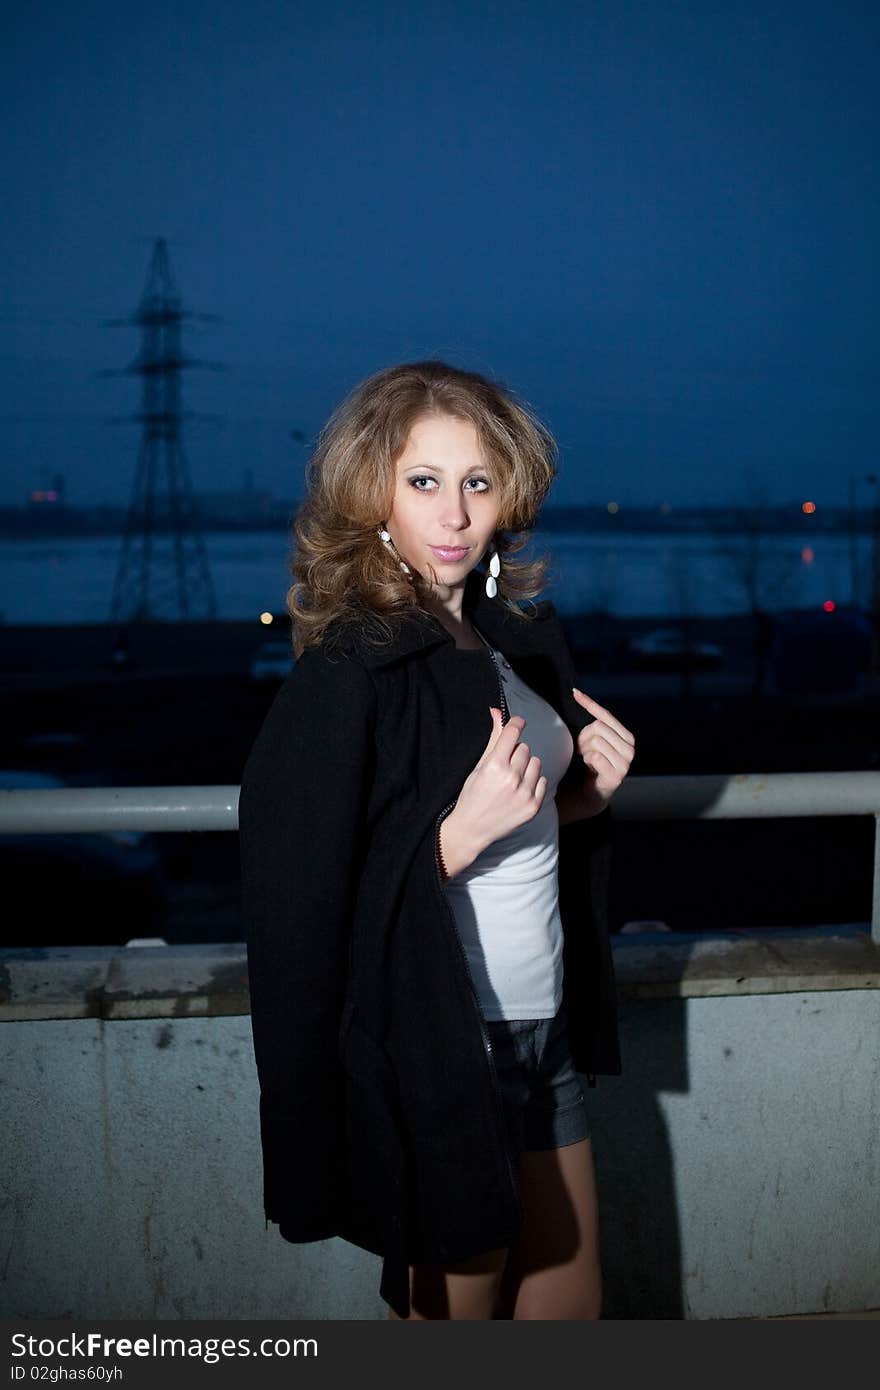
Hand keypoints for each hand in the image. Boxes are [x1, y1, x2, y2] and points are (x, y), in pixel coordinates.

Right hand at [439, 707, 546, 875]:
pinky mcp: (533, 806)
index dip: (516, 723)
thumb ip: (493, 738)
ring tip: (512, 779)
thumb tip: (497, 712)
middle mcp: (512, 779)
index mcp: (495, 766)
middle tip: (504, 766)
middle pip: (525, 748)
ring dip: (526, 767)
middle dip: (515, 753)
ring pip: (536, 762)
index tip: (518, 722)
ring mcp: (524, 794)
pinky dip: (533, 782)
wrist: (472, 829)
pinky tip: (519, 790)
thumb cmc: (472, 795)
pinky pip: (543, 780)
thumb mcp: (479, 765)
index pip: (513, 732)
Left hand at [569, 688, 634, 817]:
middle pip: (597, 727)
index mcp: (626, 736)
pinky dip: (587, 761)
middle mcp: (630, 748)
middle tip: (582, 750)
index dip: (589, 703)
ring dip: (585, 751)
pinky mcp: (617, 774)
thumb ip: (594, 723)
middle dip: (584, 738)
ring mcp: (625, 762)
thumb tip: (577, 694)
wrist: (594, 791)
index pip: (605, 715)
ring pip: (595, 741)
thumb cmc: (593, 763)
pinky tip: (590, 767)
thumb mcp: (595, 741)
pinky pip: (594, 756)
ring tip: (587, 759)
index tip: (575, 693)